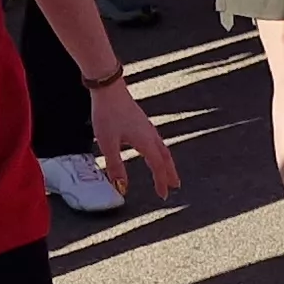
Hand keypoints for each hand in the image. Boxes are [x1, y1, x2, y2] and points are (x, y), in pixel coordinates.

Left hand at [88, 79, 181, 202]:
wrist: (108, 88)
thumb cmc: (108, 113)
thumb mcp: (108, 143)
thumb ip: (116, 166)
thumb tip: (122, 187)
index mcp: (145, 141)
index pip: (157, 166)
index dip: (161, 182)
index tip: (163, 195)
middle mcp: (150, 134)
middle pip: (166, 157)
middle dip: (170, 172)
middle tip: (175, 185)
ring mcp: (147, 127)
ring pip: (163, 148)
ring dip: (167, 162)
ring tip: (168, 171)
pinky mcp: (142, 121)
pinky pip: (157, 140)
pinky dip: (160, 151)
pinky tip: (154, 151)